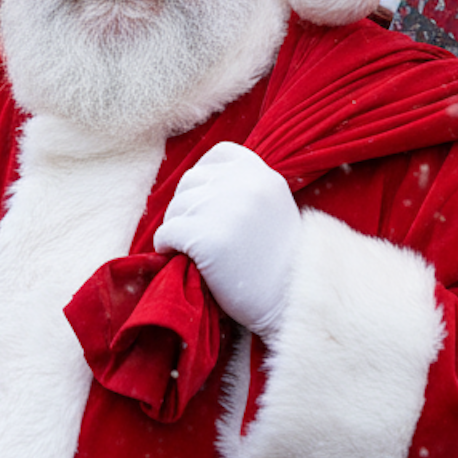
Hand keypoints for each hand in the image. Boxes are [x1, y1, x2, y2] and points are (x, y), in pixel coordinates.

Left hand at [153, 142, 303, 337]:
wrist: (290, 302)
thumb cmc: (277, 262)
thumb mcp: (272, 208)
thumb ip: (243, 189)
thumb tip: (196, 185)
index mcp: (263, 175)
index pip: (218, 156)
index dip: (204, 178)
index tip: (204, 202)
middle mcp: (245, 184)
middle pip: (191, 181)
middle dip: (187, 207)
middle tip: (196, 234)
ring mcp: (226, 209)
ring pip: (176, 207)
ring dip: (176, 228)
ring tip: (192, 249)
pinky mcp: (207, 237)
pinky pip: (167, 233)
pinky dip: (166, 247)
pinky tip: (181, 259)